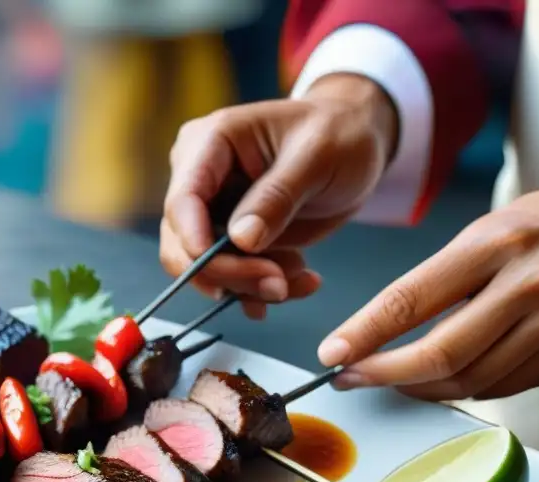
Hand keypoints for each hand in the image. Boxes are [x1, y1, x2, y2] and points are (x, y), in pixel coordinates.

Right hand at [161, 73, 398, 317]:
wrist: (356, 144)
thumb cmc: (338, 133)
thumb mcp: (318, 156)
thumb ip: (278, 196)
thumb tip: (242, 240)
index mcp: (209, 143)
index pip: (183, 201)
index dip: (194, 241)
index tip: (222, 272)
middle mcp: (200, 179)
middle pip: (184, 244)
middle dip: (228, 273)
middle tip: (277, 285)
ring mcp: (212, 212)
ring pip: (207, 269)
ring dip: (251, 287)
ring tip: (300, 279)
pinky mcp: (231, 239)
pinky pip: (232, 277)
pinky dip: (261, 290)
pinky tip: (299, 282)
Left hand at [319, 187, 538, 399]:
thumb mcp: (503, 227)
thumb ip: (452, 274)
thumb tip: (392, 325)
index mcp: (498, 243)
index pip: (411, 299)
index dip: (364, 334)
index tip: (332, 353)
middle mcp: (528, 287)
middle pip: (438, 354)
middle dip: (384, 374)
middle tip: (352, 377)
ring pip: (470, 381)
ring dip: (421, 388)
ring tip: (393, 379)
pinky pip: (506, 387)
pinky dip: (467, 388)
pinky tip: (446, 379)